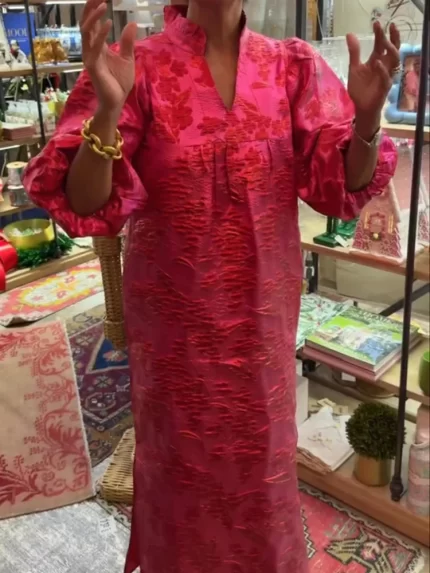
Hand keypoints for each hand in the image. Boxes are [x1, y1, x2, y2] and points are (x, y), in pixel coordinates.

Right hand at [80, 0, 136, 115]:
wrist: (117, 101)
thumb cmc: (119, 81)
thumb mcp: (127, 58)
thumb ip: (127, 41)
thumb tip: (131, 23)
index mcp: (97, 45)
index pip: (92, 22)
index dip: (94, 8)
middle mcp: (90, 49)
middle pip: (86, 22)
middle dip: (90, 7)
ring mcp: (90, 57)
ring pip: (86, 31)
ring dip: (94, 16)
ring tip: (103, 3)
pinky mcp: (92, 66)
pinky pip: (95, 47)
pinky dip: (101, 34)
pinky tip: (108, 23)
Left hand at [346, 22, 400, 124]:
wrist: (360, 107)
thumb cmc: (359, 89)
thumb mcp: (354, 68)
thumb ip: (354, 52)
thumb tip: (350, 34)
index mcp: (377, 60)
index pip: (381, 44)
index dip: (380, 33)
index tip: (376, 23)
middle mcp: (384, 66)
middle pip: (392, 48)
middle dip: (391, 37)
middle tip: (388, 26)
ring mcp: (386, 76)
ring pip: (394, 61)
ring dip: (390, 50)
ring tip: (383, 41)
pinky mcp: (384, 87)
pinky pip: (386, 77)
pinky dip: (382, 70)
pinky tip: (376, 63)